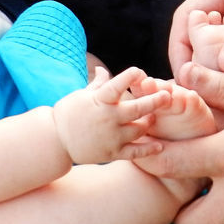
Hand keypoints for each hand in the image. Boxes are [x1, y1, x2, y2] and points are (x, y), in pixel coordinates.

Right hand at [51, 67, 168, 163]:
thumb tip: (102, 70)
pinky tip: (159, 145)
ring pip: (140, 129)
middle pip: (137, 109)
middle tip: (167, 95)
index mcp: (99, 100)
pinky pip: (135, 153)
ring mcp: (111, 136)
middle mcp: (108, 118)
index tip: (139, 71)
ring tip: (154, 118)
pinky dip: (149, 150)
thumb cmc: (68, 114)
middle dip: (155, 101)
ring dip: (149, 123)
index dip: (129, 77)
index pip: (117, 85)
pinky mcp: (112, 153)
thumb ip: (97, 84)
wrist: (55, 141)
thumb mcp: (81, 96)